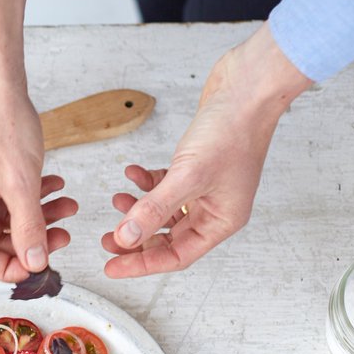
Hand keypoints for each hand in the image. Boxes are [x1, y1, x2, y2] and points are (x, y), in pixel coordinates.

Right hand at [0, 75, 78, 280]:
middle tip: (64, 234)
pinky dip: (31, 195)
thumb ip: (29, 228)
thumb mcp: (21, 183)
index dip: (10, 267)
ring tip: (68, 205)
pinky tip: (55, 185)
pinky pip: (6, 196)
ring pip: (5, 217)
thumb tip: (36, 263)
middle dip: (32, 238)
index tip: (40, 267)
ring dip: (38, 214)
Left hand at [103, 23, 310, 276]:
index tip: (111, 266)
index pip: (177, 256)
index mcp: (222, 220)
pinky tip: (131, 172)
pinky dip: (146, 182)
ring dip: (138, 208)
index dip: (142, 264)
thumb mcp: (187, 176)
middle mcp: (216, 208)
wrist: (247, 87)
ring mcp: (207, 188)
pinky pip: (166, 185)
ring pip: (164, 211)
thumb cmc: (232, 130)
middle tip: (106, 239)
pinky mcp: (197, 167)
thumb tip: (125, 238)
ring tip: (116, 200)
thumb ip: (154, 209)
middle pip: (168, 237)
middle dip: (136, 239)